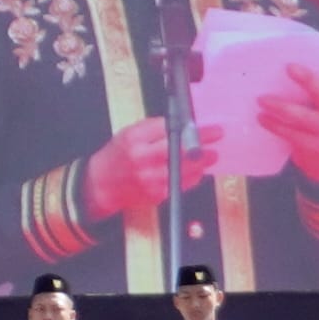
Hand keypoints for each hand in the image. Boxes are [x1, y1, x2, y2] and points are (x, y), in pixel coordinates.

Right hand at [83, 116, 220, 221]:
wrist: (101, 185)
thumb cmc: (117, 155)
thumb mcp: (129, 133)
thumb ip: (153, 128)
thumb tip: (182, 125)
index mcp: (134, 139)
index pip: (168, 128)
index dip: (190, 126)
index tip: (203, 124)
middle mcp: (143, 159)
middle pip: (180, 148)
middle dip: (202, 141)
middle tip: (217, 135)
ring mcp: (151, 179)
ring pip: (185, 168)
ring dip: (202, 161)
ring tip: (212, 155)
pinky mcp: (157, 195)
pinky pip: (182, 184)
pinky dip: (193, 176)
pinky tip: (198, 170)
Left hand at [257, 63, 318, 182]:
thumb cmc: (314, 118)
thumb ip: (307, 85)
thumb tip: (276, 61)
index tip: (308, 48)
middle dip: (307, 79)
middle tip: (288, 67)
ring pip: (303, 116)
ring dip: (281, 107)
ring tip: (261, 99)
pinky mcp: (314, 146)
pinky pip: (292, 134)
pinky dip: (275, 125)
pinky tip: (261, 118)